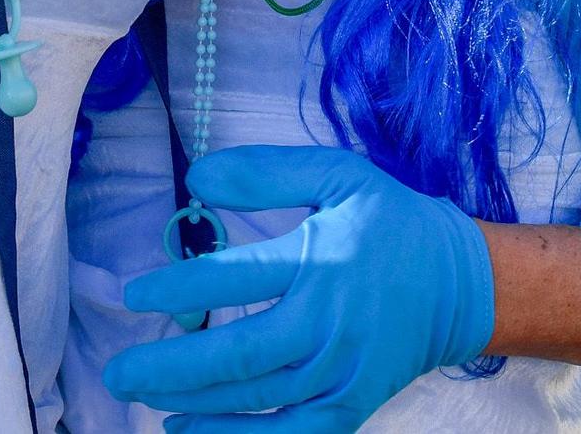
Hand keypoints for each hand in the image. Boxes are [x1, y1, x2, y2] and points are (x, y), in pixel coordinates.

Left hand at [104, 146, 494, 430]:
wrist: (462, 285)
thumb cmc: (391, 223)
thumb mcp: (337, 175)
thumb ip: (266, 173)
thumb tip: (197, 177)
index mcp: (322, 262)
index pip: (237, 280)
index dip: (179, 288)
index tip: (134, 292)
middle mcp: (329, 325)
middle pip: (238, 356)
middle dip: (170, 367)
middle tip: (118, 369)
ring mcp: (342, 373)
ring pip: (255, 400)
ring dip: (192, 402)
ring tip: (142, 393)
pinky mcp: (352, 405)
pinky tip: (187, 431)